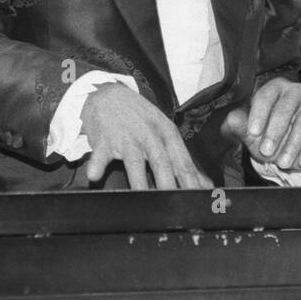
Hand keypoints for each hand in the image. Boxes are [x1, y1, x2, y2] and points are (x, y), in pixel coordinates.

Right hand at [81, 84, 212, 189]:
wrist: (107, 93)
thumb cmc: (139, 117)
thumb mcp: (164, 132)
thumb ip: (181, 159)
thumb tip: (205, 184)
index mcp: (167, 133)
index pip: (182, 161)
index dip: (191, 183)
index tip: (198, 201)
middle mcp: (149, 134)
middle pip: (162, 162)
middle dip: (169, 185)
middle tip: (175, 206)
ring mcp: (126, 136)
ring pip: (134, 161)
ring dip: (138, 181)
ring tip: (142, 198)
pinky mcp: (103, 139)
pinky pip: (100, 154)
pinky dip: (97, 165)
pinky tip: (94, 176)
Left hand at [221, 77, 300, 170]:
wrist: (292, 143)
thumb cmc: (267, 133)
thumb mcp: (251, 131)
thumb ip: (240, 125)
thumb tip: (232, 119)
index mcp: (275, 88)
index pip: (266, 97)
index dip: (259, 114)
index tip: (253, 132)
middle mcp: (296, 91)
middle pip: (286, 108)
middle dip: (275, 132)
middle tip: (266, 152)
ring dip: (293, 145)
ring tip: (283, 162)